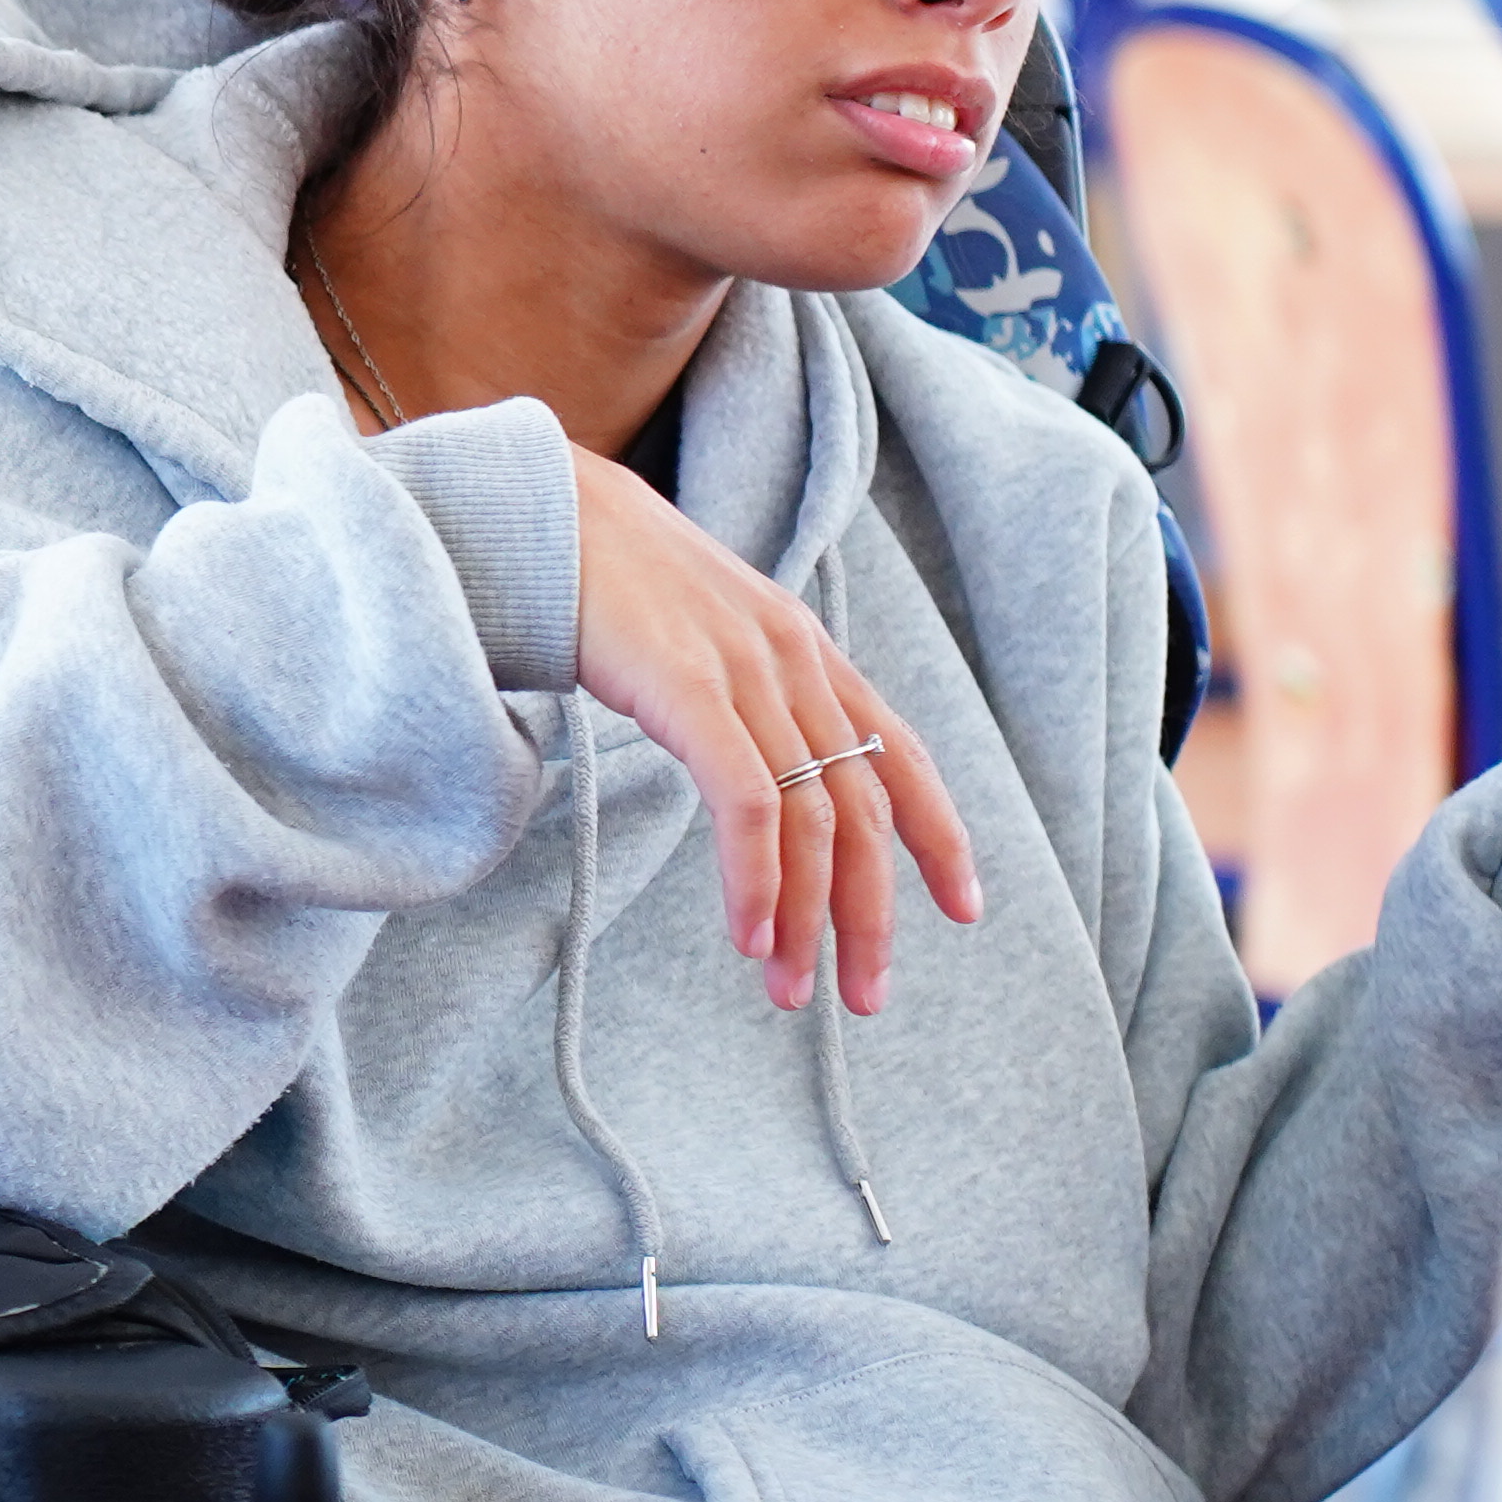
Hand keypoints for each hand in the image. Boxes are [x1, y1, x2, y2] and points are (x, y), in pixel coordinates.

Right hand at [566, 445, 983, 1015]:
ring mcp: (745, 670)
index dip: (939, 834)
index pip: (899, 752)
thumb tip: (750, 766)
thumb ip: (738, 691)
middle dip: (871, 913)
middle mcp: (792, 657)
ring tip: (791, 988)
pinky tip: (749, 932)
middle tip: (863, 994)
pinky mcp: (690, 687)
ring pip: (812, 817)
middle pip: (862, 807)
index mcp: (802, 646)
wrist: (539, 508)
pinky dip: (756, 877)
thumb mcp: (697, 633)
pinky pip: (747, 800)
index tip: (963, 907)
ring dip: (808, 917)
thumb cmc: (602, 577)